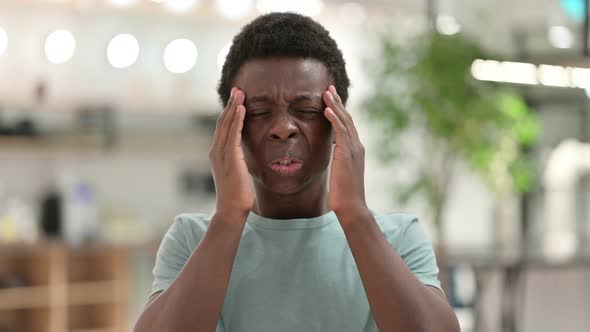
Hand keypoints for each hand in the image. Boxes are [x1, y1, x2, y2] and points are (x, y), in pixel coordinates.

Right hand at [209, 88, 253, 216]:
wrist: (232, 210)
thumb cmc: (237, 196)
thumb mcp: (237, 173)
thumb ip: (238, 162)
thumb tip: (245, 156)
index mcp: (217, 154)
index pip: (223, 128)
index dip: (229, 112)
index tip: (236, 99)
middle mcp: (216, 151)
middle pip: (222, 121)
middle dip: (230, 104)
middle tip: (237, 89)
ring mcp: (221, 154)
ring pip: (226, 124)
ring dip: (233, 107)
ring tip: (240, 92)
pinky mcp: (230, 158)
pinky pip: (233, 134)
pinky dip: (237, 120)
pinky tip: (242, 108)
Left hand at [323, 85, 366, 214]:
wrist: (352, 206)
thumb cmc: (344, 194)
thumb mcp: (340, 172)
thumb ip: (337, 160)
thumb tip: (331, 155)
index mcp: (356, 150)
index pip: (347, 125)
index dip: (339, 110)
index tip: (331, 98)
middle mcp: (357, 146)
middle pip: (347, 118)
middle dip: (337, 102)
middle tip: (329, 88)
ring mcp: (354, 149)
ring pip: (344, 121)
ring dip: (335, 105)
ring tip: (326, 92)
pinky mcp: (347, 153)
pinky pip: (341, 131)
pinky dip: (334, 118)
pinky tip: (327, 109)